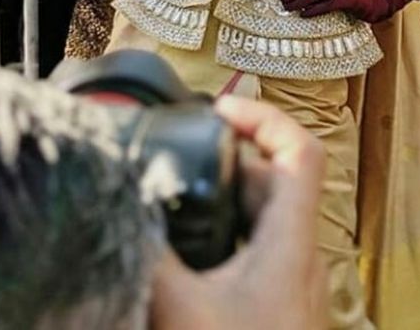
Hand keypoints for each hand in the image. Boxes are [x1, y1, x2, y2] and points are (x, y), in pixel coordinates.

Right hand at [150, 96, 325, 329]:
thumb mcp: (184, 311)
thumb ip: (152, 258)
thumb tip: (118, 210)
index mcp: (292, 240)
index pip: (301, 150)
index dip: (264, 116)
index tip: (220, 111)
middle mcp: (301, 255)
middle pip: (273, 182)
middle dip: (226, 166)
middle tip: (179, 167)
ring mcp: (294, 282)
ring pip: (264, 220)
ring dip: (224, 204)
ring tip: (178, 205)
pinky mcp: (280, 306)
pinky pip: (257, 253)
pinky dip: (226, 239)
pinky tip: (190, 260)